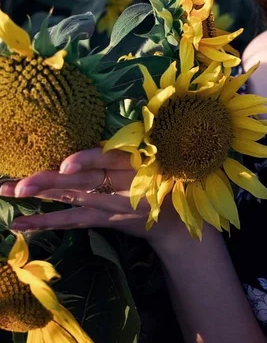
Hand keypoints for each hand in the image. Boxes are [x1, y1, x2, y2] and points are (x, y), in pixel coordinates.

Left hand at [1, 147, 190, 253]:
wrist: (174, 224)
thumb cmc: (164, 177)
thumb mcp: (157, 158)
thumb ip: (131, 144)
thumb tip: (107, 117)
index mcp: (134, 163)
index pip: (108, 160)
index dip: (87, 162)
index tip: (64, 164)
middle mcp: (119, 186)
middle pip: (80, 182)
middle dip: (48, 182)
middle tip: (16, 185)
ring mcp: (108, 206)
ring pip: (70, 199)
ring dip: (38, 196)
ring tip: (7, 192)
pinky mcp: (102, 220)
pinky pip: (71, 221)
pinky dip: (45, 222)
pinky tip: (19, 223)